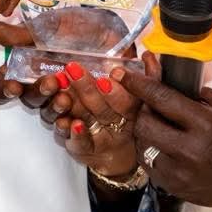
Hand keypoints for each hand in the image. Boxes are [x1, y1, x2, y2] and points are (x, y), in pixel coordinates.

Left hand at [49, 62, 143, 179]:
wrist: (117, 156)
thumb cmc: (126, 118)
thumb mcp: (140, 98)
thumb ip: (148, 76)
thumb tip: (149, 55)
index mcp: (134, 112)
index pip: (129, 102)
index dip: (120, 90)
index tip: (111, 73)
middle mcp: (119, 126)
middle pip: (104, 108)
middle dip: (87, 88)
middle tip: (73, 70)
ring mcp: (103, 139)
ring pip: (88, 121)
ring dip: (74, 104)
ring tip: (62, 91)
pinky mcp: (87, 150)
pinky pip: (81, 143)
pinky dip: (74, 133)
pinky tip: (64, 121)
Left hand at [121, 52, 211, 206]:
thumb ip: (191, 95)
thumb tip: (162, 79)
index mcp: (203, 124)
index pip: (161, 98)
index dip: (138, 84)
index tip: (122, 73)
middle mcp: (189, 149)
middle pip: (144, 124)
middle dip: (142, 110)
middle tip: (147, 105)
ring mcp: (181, 173)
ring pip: (142, 147)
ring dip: (144, 133)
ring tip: (155, 127)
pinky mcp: (177, 188)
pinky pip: (150, 166)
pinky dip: (151, 153)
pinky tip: (161, 147)